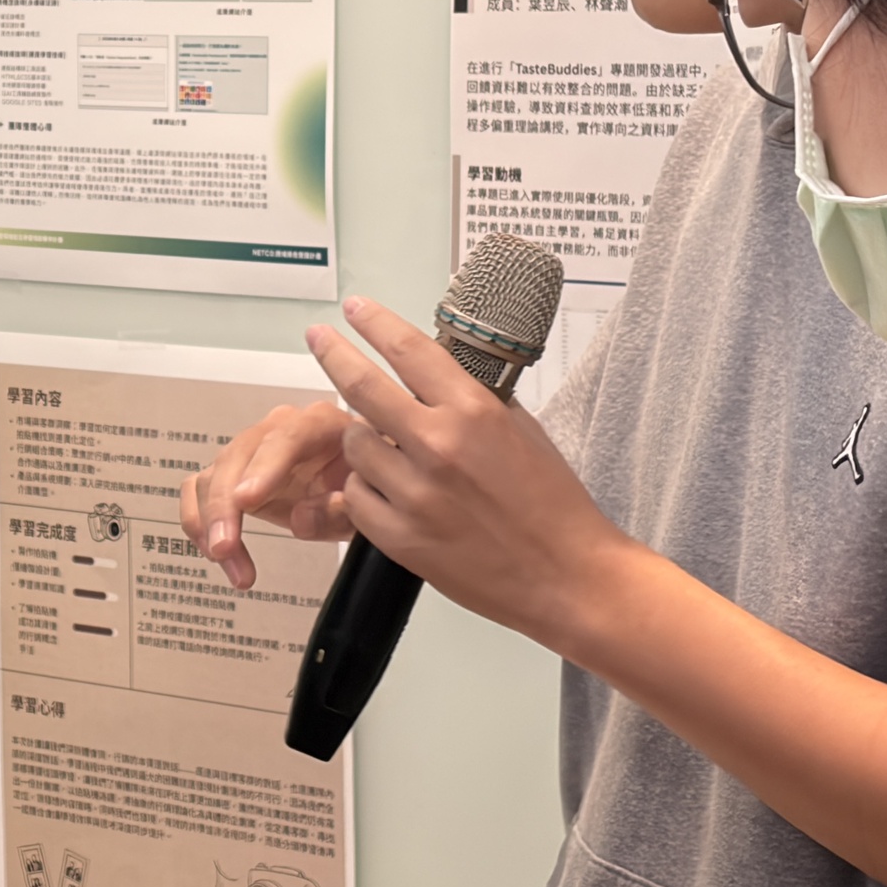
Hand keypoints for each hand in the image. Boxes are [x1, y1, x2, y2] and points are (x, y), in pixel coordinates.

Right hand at [179, 399, 354, 588]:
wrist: (364, 485)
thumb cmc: (369, 485)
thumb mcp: (372, 500)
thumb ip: (343, 509)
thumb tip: (300, 519)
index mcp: (321, 425)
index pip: (287, 437)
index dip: (263, 468)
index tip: (246, 500)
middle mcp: (279, 430)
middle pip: (238, 455)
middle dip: (224, 505)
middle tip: (225, 547)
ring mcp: (252, 452)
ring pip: (213, 475)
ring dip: (210, 522)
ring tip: (230, 565)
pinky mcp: (234, 475)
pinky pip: (200, 491)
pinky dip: (199, 523)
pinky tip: (216, 554)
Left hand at [305, 296, 622, 649]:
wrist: (566, 577)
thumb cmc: (552, 505)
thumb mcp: (522, 431)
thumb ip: (475, 401)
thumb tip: (436, 376)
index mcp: (473, 412)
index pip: (409, 349)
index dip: (374, 323)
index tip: (355, 308)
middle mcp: (438, 446)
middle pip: (362, 385)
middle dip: (333, 353)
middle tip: (319, 337)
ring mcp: (414, 493)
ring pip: (354, 444)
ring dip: (361, 438)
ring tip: (382, 446)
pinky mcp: (400, 537)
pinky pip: (357, 496)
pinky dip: (365, 488)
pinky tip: (386, 490)